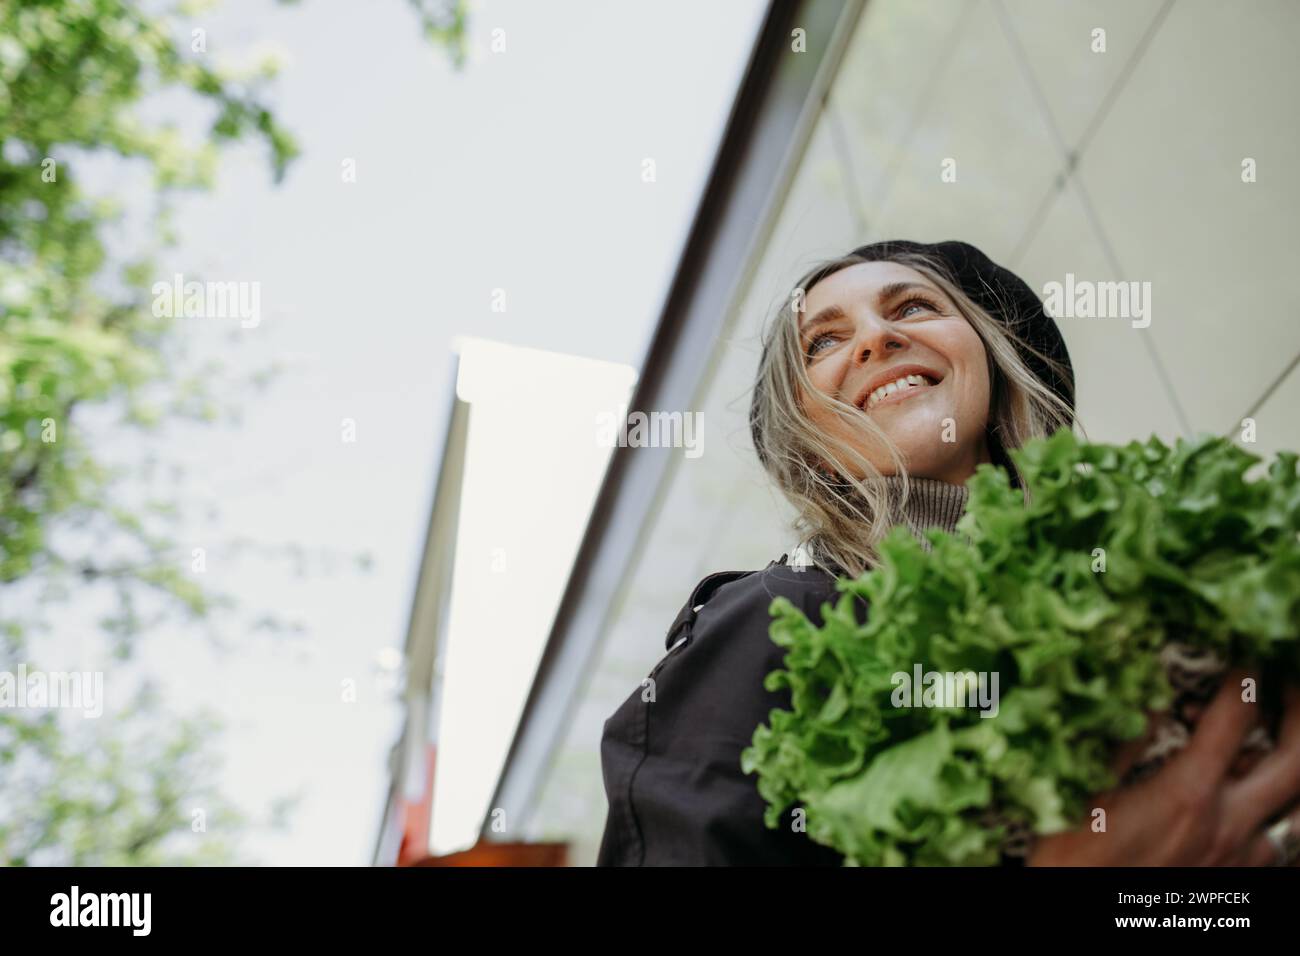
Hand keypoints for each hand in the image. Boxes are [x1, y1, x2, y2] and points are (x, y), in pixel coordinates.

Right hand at [1026, 669, 1299, 865]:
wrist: (1089, 929)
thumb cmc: (1073, 864)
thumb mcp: (1083, 793)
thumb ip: (1121, 743)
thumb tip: (1140, 703)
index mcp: (1187, 794)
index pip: (1234, 717)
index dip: (1243, 679)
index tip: (1243, 661)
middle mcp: (1227, 826)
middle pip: (1295, 760)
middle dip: (1298, 713)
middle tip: (1290, 686)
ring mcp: (1239, 858)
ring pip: (1294, 809)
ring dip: (1288, 769)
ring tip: (1277, 745)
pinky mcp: (1238, 883)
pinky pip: (1275, 845)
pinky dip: (1271, 815)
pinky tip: (1249, 806)